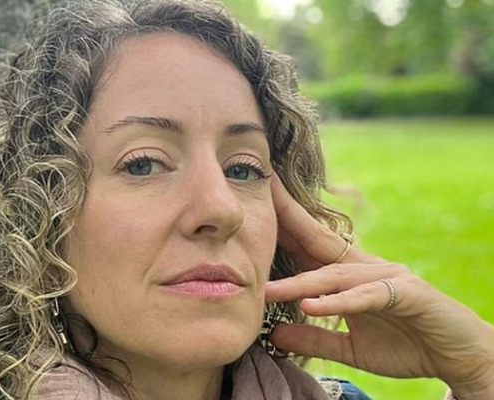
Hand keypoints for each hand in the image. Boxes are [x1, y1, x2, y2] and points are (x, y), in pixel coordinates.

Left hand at [266, 175, 493, 396]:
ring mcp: (387, 277)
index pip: (310, 245)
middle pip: (319, 241)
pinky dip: (340, 302)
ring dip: (301, 283)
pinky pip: (368, 296)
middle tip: (261, 194)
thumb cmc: (406, 344)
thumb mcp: (351, 347)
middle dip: (289, 217)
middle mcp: (365, 268)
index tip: (257, 202)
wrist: (458, 356)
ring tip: (267, 289)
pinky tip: (312, 306)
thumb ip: (315, 338)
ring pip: (336, 276)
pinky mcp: (407, 293)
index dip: (284, 224)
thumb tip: (273, 335)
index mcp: (349, 275)